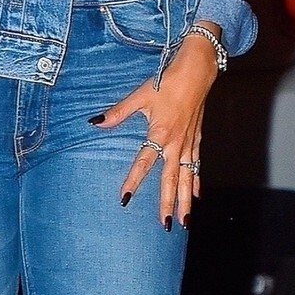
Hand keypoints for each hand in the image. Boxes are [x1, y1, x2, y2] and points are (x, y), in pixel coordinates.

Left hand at [94, 31, 218, 227]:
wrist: (198, 70)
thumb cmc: (168, 81)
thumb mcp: (141, 95)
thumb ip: (118, 112)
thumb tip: (96, 122)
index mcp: (160, 133)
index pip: (144, 163)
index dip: (133, 181)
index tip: (124, 198)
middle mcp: (176, 143)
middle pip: (171, 179)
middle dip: (168, 203)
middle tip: (165, 224)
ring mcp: (189, 143)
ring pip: (187, 178)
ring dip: (185, 200)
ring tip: (184, 221)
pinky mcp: (197, 139)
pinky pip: (196, 166)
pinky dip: (196, 182)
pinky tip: (197, 196)